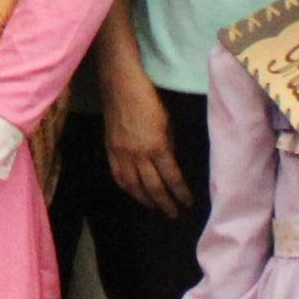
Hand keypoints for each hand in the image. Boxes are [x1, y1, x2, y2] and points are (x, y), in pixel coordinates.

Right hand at [101, 66, 192, 214]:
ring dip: (145, 200)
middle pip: (152, 187)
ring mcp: (121, 154)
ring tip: (154, 207)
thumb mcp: (167, 122)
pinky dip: (126, 188)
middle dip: (164, 203)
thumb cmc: (149, 98)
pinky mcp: (110, 149)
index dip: (180, 193)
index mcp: (157, 146)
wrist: (120, 84)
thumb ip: (168, 145)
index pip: (171, 177)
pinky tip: (133, 192)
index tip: (188, 203)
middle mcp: (138, 155)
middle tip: (173, 214)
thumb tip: (170, 162)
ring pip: (133, 186)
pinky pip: (118, 175)